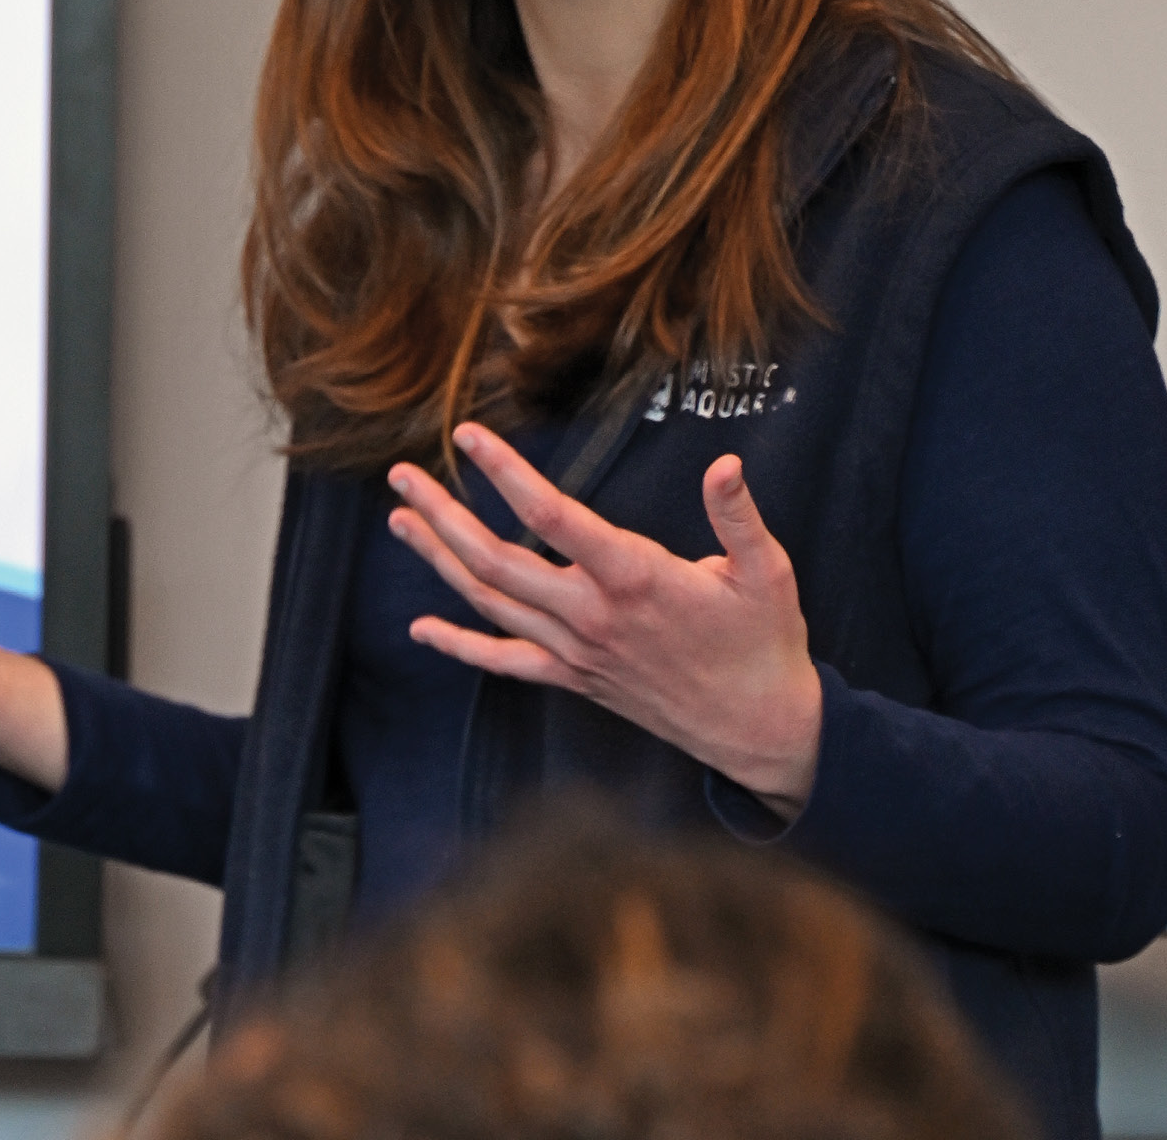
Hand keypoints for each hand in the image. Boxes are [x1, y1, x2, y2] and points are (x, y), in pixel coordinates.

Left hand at [387, 423, 823, 820]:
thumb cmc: (764, 644)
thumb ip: (738, 517)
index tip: (468, 436)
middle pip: (496, 559)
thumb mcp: (767, 572)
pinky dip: (459, 647)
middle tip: (401, 476)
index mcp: (633, 578)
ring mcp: (576, 651)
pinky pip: (505, 663)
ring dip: (438, 560)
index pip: (552, 515)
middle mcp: (591, 615)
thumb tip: (726, 465)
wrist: (760, 729)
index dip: (505, 472)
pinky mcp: (575, 679)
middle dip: (442, 514)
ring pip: (489, 603)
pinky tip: (421, 629)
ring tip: (400, 520)